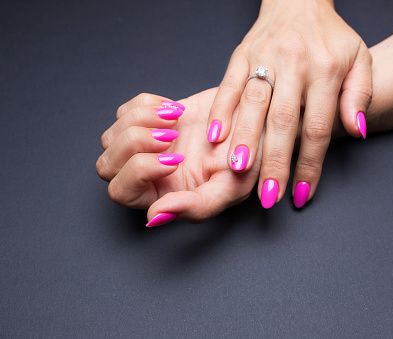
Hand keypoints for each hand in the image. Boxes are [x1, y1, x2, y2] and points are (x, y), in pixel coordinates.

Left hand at [96, 89, 260, 224]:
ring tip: (174, 119)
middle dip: (133, 144)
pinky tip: (174, 111)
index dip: (140, 171)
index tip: (176, 158)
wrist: (257, 123)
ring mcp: (146, 147)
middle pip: (106, 166)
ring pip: (110, 137)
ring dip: (138, 121)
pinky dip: (146, 105)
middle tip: (169, 135)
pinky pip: (125, 111)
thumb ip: (195, 207)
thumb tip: (154, 216)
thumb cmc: (248, 159)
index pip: (121, 192)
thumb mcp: (230, 188)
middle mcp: (148, 175)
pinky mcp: (149, 120)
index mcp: (162, 196)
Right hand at [206, 0, 371, 208]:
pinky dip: (221, 111)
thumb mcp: (360, 59)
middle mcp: (295, 64)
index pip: (318, 128)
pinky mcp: (241, 55)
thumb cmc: (330, 37)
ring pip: (253, 104)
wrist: (300, 0)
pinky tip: (214, 137)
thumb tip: (357, 131)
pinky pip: (229, 85)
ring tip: (238, 172)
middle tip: (268, 197)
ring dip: (245, 140)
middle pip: (284, 122)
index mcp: (327, 70)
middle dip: (275, 163)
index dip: (310, 165)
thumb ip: (360, 96)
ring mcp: (265, 58)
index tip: (302, 194)